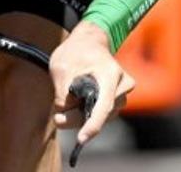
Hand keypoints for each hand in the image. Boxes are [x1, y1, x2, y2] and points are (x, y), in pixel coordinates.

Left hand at [50, 21, 135, 147]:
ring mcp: (122, 93)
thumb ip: (62, 93)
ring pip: (101, 117)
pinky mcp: (118, 100)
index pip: (104, 105)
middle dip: (77, 118)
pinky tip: (77, 102)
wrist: (90, 42)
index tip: (82, 138)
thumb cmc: (75, 51)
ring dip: (81, 115)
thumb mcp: (61, 67)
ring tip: (67, 101)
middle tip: (58, 117)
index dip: (93, 124)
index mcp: (111, 73)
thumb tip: (66, 114)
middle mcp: (122, 85)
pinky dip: (87, 113)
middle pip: (100, 114)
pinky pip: (101, 115)